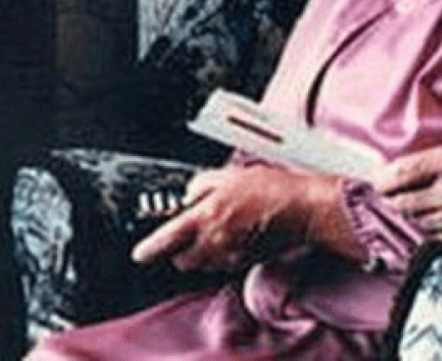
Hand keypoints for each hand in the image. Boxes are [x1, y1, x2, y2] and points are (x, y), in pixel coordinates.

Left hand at [130, 166, 338, 272]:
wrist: (301, 209)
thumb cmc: (269, 189)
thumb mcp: (227, 175)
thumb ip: (200, 186)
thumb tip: (189, 195)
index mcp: (204, 218)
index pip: (165, 241)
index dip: (148, 249)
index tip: (140, 253)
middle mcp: (214, 243)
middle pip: (181, 260)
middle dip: (178, 251)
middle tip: (184, 234)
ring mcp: (230, 257)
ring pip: (201, 266)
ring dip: (199, 254)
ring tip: (212, 233)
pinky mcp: (244, 263)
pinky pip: (222, 265)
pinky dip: (219, 256)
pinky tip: (232, 237)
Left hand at [375, 142, 441, 240]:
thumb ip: (436, 160)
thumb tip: (399, 169)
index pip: (396, 175)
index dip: (383, 177)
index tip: (381, 176)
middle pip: (399, 202)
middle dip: (393, 196)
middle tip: (394, 189)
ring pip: (415, 220)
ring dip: (413, 211)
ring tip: (422, 199)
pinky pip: (435, 234)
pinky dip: (433, 225)